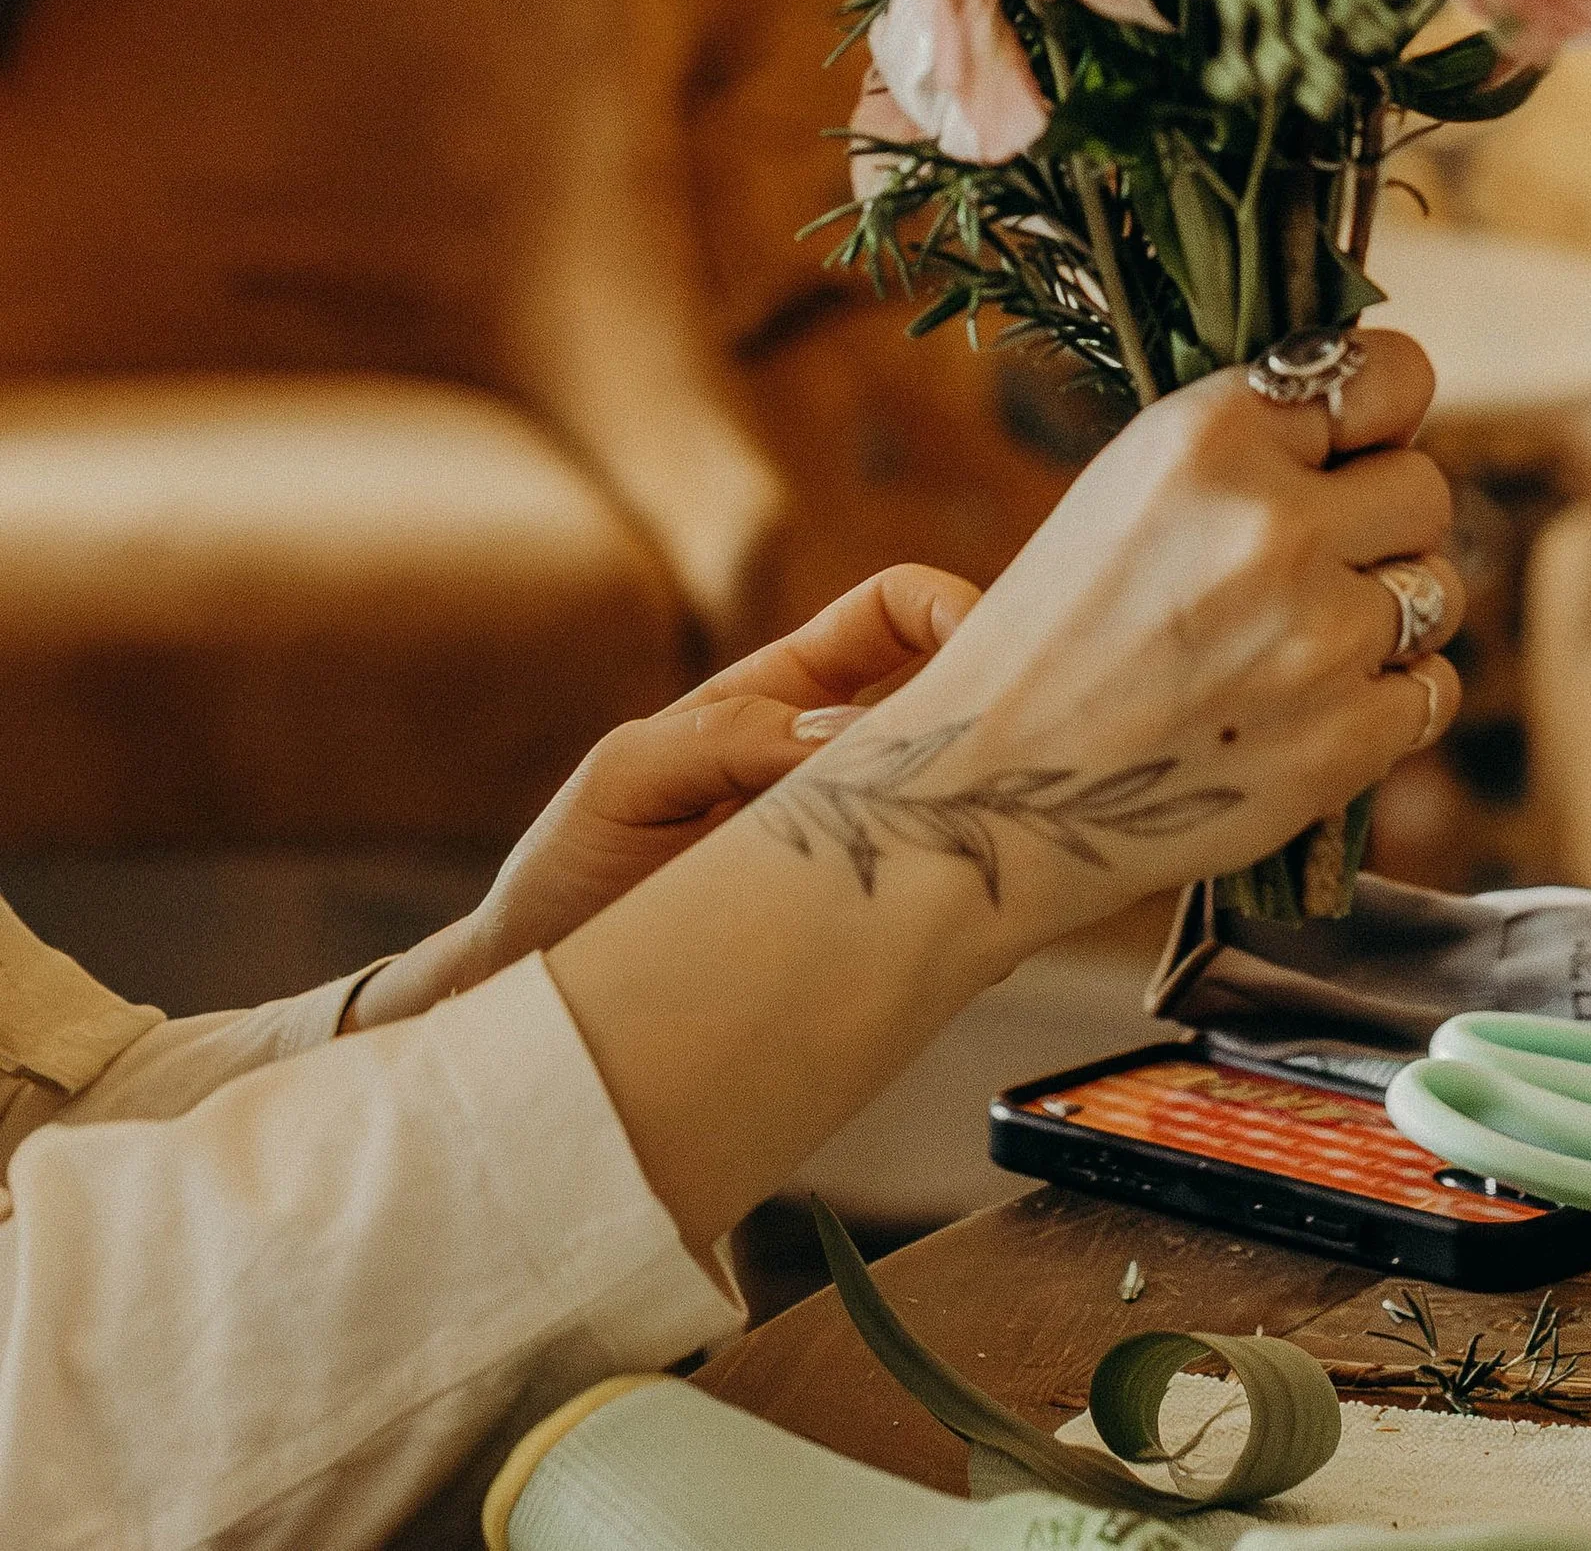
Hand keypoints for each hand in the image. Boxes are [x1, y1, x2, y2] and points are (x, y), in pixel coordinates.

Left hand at [347, 566, 978, 1028]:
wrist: (547, 997)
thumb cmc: (572, 870)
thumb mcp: (627, 775)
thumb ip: (724, 739)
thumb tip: (844, 734)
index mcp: (784, 695)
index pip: (893, 613)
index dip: (947, 606)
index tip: (979, 641)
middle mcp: (836, 761)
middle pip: (954, 699)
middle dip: (1002, 700)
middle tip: (1029, 736)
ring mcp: (857, 843)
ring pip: (961, 802)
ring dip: (998, 807)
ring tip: (1015, 829)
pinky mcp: (866, 929)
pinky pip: (945, 904)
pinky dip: (983, 904)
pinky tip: (985, 926)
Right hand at [547, 337, 1462, 1247]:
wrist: (993, 788)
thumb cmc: (1057, 628)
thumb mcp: (1134, 483)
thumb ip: (1255, 445)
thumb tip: (1380, 426)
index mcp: (1214, 436)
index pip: (1391, 374)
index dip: (1384, 410)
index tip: (1364, 442)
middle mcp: (1274, 525)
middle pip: (1426, 488)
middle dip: (1383, 524)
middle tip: (1316, 564)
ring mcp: (1317, 637)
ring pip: (1436, 592)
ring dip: (1389, 615)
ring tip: (1296, 643)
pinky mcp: (1342, 739)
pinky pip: (1427, 691)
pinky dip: (1384, 702)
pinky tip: (1307, 706)